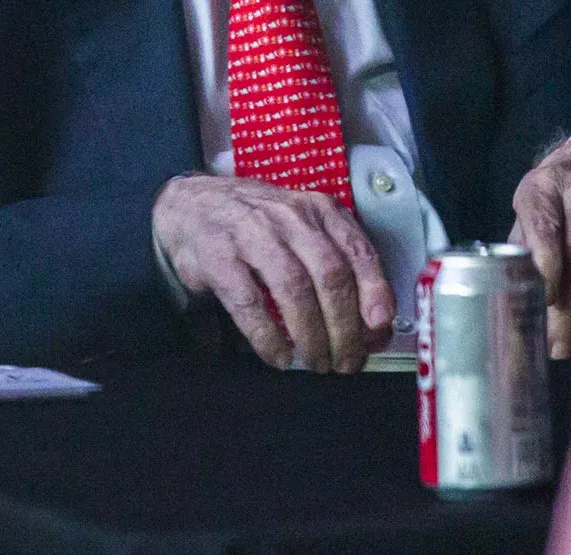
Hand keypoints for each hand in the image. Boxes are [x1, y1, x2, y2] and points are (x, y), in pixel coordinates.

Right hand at [152, 175, 393, 372]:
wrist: (190, 206)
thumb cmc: (258, 225)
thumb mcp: (303, 230)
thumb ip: (339, 267)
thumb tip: (375, 325)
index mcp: (319, 210)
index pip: (357, 250)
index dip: (374, 290)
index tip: (379, 325)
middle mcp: (290, 216)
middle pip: (330, 274)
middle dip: (344, 326)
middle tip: (346, 361)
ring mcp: (252, 233)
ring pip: (294, 288)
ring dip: (311, 334)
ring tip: (316, 362)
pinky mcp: (218, 255)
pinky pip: (248, 301)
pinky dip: (267, 336)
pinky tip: (278, 356)